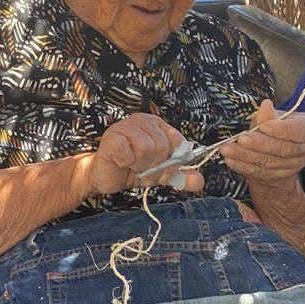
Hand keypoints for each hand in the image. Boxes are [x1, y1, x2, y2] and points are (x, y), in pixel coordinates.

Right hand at [88, 111, 203, 194]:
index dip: (171, 162)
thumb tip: (199, 182)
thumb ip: (181, 176)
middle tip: (143, 171)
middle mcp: (143, 121)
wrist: (105, 177)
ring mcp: (126, 126)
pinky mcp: (112, 137)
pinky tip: (121, 162)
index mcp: (158, 125)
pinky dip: (126, 163)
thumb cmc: (132, 170)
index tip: (161, 169)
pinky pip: (127, 153)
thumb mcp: (162, 174)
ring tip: (132, 167)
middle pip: (163, 146)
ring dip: (140, 166)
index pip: (178, 143)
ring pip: (146, 149)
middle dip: (155, 167)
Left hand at [221, 101, 304, 186]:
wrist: (279, 151)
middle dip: (260, 145)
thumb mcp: (277, 116)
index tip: (263, 126)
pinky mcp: (280, 177)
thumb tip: (266, 105)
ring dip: (246, 156)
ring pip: (269, 163)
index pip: (298, 132)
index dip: (280, 130)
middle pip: (283, 150)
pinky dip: (243, 166)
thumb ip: (270, 115)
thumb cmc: (279, 126)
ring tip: (228, 149)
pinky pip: (260, 172)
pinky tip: (230, 160)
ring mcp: (294, 166)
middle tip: (241, 139)